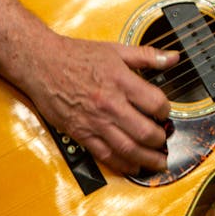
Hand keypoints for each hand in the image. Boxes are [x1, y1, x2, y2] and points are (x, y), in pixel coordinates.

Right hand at [19, 35, 181, 176]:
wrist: (41, 64)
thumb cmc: (76, 56)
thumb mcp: (115, 49)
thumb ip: (147, 55)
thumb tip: (173, 57)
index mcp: (121, 81)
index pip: (155, 103)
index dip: (166, 111)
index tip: (165, 112)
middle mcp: (110, 104)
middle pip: (145, 131)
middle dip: (160, 140)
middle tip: (164, 141)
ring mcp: (95, 121)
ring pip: (128, 148)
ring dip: (147, 159)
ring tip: (158, 162)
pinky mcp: (81, 133)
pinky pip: (105, 155)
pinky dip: (122, 164)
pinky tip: (132, 166)